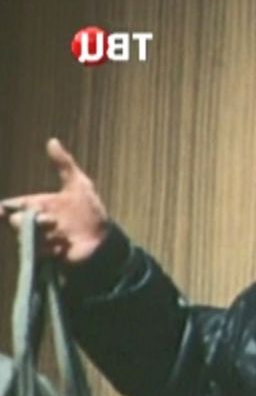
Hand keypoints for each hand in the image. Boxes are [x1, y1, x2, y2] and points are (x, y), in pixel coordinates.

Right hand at [1, 138, 108, 261]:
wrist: (105, 240)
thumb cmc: (91, 212)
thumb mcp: (79, 185)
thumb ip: (64, 164)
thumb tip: (52, 140)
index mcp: (38, 205)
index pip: (11, 206)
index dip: (3, 208)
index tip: (2, 209)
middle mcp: (35, 223)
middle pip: (16, 220)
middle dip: (32, 219)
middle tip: (50, 219)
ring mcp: (40, 239)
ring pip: (28, 235)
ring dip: (45, 233)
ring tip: (61, 232)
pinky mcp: (48, 255)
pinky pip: (40, 251)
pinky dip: (53, 247)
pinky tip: (64, 246)